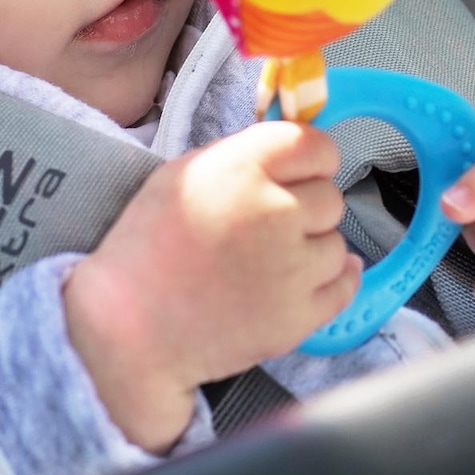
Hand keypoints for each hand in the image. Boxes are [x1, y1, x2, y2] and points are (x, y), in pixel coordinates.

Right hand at [64, 122, 359, 450]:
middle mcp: (274, 213)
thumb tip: (293, 155)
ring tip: (266, 265)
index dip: (312, 160)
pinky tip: (301, 282)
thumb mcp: (183, 175)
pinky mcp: (299, 316)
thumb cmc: (147, 249)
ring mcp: (291, 268)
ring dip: (311, 250)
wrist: (128, 329)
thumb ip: (243, 158)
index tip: (300, 175)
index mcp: (242, 170)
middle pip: (330, 197)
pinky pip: (345, 285)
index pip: (316, 146)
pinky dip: (331, 283)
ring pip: (337, 243)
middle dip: (305, 209)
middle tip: (267, 229)